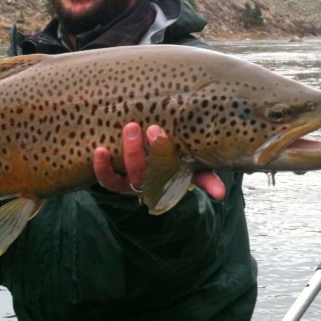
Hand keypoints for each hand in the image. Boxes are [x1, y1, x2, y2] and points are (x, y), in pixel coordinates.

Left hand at [93, 123, 225, 200]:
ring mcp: (131, 184)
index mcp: (171, 182)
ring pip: (130, 173)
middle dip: (152, 151)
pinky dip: (102, 167)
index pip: (175, 175)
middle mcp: (151, 185)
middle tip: (153, 127)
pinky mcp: (114, 182)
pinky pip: (106, 179)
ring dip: (131, 153)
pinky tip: (99, 150)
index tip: (169, 137)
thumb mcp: (191, 167)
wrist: (146, 157)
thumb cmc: (174, 158)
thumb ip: (205, 178)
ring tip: (130, 127)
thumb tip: (221, 193)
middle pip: (153, 172)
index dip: (171, 159)